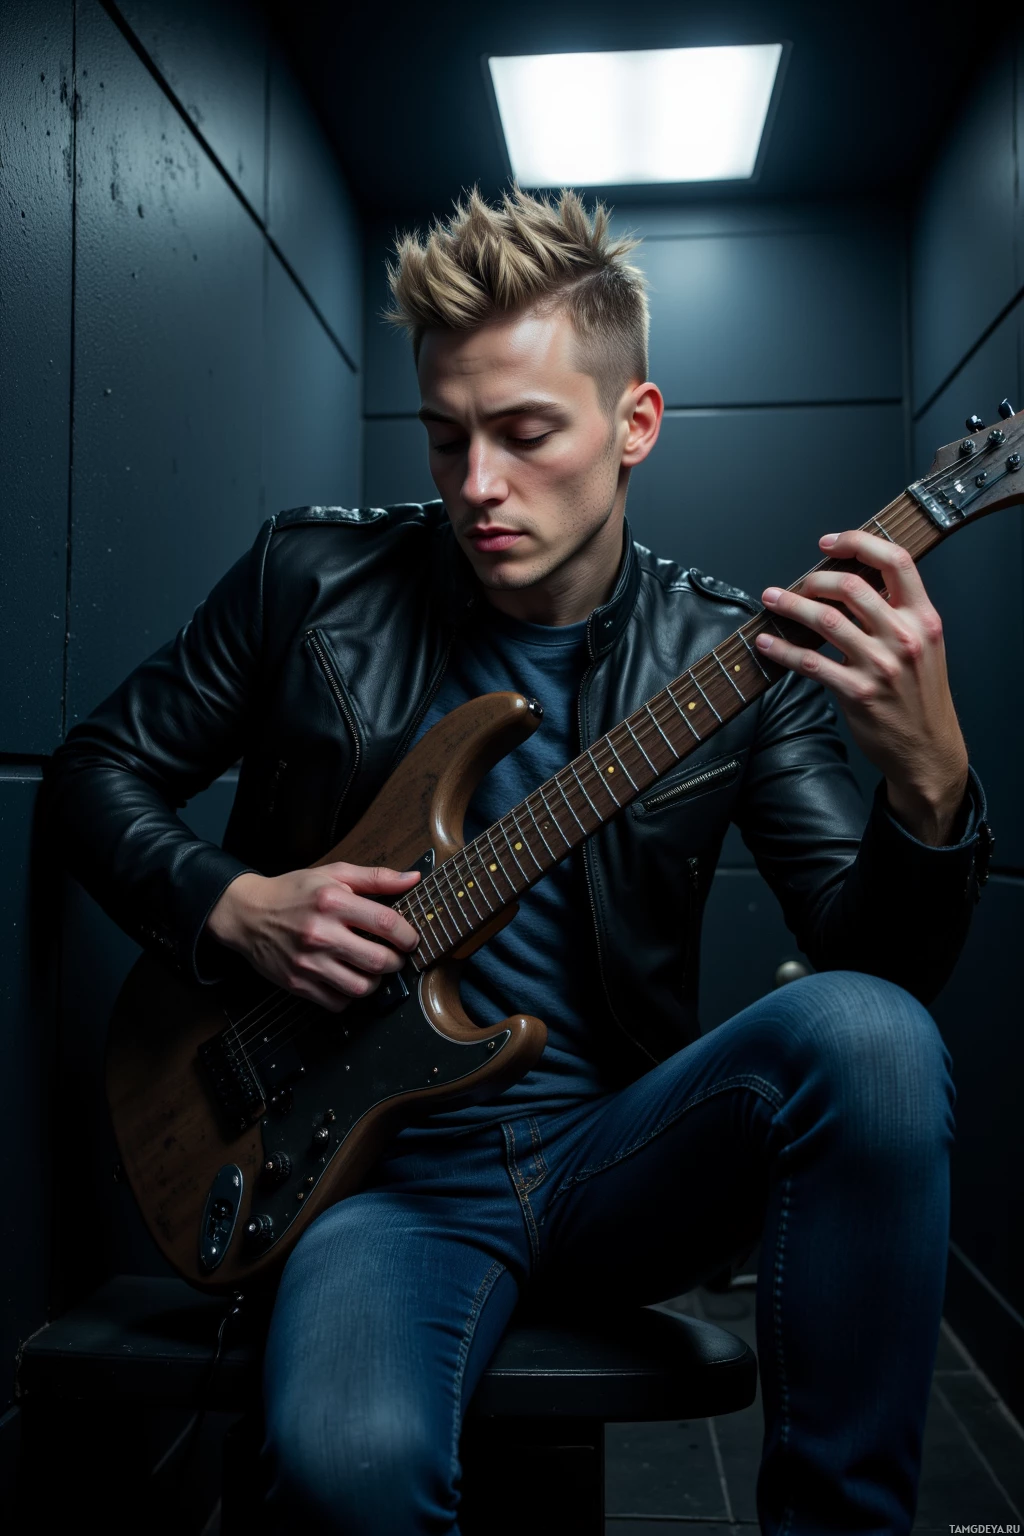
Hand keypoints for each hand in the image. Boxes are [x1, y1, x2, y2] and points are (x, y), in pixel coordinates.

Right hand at [206, 863, 421, 1011]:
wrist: (247, 914)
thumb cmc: (293, 892)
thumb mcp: (334, 874)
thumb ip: (376, 877)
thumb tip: (413, 878)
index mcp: (333, 902)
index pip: (386, 923)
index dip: (407, 935)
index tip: (409, 939)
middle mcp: (320, 933)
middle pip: (378, 960)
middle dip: (396, 961)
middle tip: (395, 956)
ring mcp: (308, 962)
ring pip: (360, 987)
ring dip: (375, 981)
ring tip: (372, 969)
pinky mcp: (297, 983)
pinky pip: (337, 1002)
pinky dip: (349, 996)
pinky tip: (348, 978)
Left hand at [755, 530, 968, 845]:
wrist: (928, 748)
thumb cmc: (920, 695)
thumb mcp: (925, 645)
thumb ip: (897, 613)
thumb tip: (850, 583)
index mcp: (924, 617)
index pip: (896, 560)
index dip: (858, 543)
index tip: (829, 543)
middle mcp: (904, 636)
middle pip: (851, 586)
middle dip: (814, 579)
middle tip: (797, 583)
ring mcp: (880, 665)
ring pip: (825, 620)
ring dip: (791, 606)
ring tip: (772, 599)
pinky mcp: (856, 692)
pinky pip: (809, 662)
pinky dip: (781, 650)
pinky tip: (766, 643)